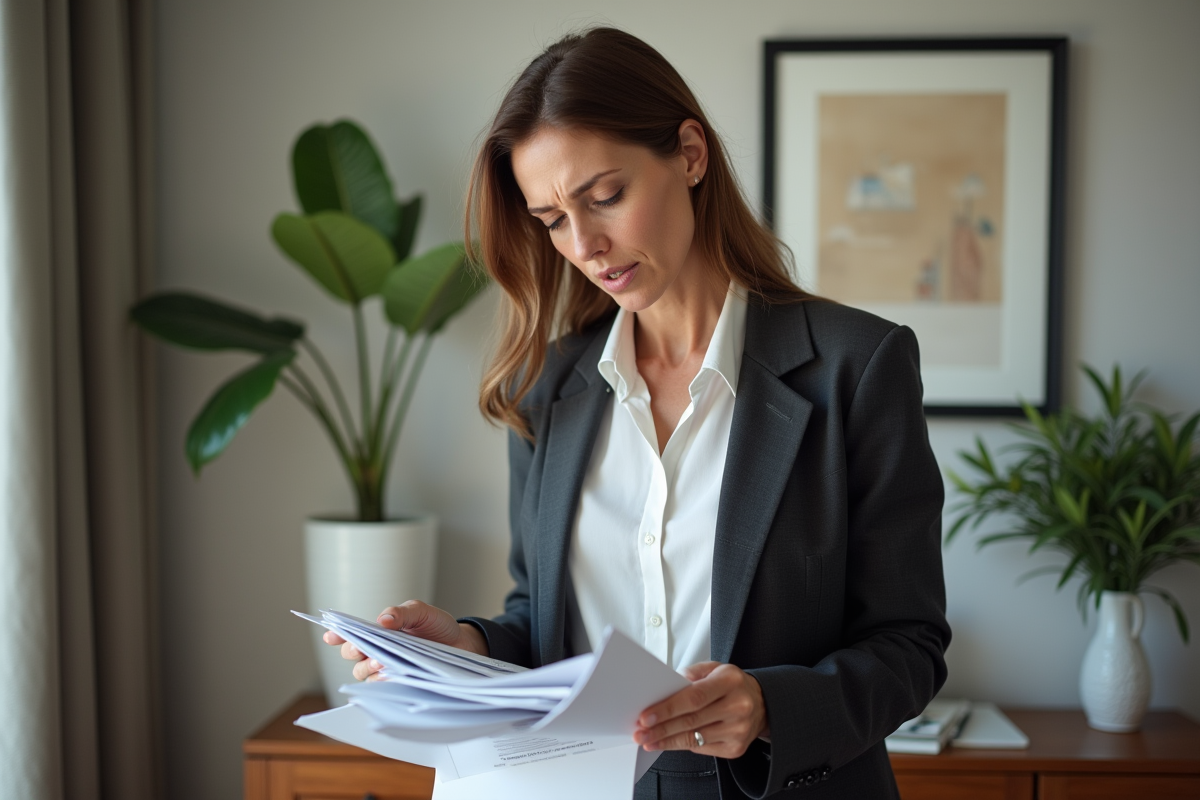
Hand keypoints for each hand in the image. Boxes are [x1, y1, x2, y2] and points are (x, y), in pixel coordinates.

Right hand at [321, 599, 489, 681]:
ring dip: (369, 669)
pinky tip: (391, 679)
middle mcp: (377, 651)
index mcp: (379, 631)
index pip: (351, 634)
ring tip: (382, 664)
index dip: (337, 635)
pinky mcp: (399, 684)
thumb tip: (383, 620)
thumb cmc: (437, 626)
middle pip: (352, 656)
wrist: (461, 645)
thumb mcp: (422, 612)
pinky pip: (382, 689)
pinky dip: (383, 683)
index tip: (331, 636)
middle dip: (355, 652)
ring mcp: (386, 669)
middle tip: (364, 651)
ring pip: (364, 674)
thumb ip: (402, 613)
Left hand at [633, 662, 768, 758]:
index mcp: (730, 681)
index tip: (646, 717)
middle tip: (640, 733)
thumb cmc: (732, 685)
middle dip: (661, 728)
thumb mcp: (714, 669)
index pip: (694, 697)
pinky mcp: (736, 748)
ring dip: (667, 741)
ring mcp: (738, 730)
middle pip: (691, 721)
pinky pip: (702, 748)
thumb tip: (664, 690)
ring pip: (694, 738)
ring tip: (648, 740)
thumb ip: (690, 675)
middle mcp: (738, 706)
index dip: (668, 708)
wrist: (762, 704)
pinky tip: (668, 742)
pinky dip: (682, 745)